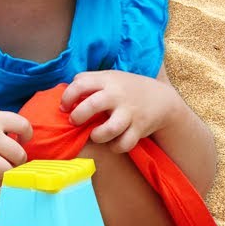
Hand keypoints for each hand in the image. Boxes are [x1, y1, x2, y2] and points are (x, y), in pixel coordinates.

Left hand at [60, 70, 181, 153]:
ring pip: (110, 129)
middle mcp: (117, 95)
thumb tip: (63, 92)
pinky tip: (111, 144)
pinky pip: (125, 143)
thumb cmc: (125, 88)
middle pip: (93, 105)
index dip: (67, 97)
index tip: (64, 107)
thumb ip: (88, 81)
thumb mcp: (108, 78)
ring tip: (94, 135)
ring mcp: (129, 112)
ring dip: (98, 135)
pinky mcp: (140, 128)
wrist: (161, 98)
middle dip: (78, 116)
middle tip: (75, 121)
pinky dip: (115, 147)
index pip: (80, 84)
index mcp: (107, 80)